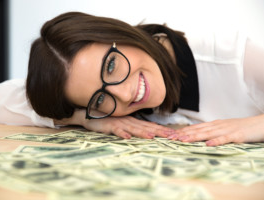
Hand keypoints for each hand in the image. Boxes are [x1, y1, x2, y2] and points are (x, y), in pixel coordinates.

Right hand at [55, 109, 175, 138]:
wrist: (90, 115)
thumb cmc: (107, 120)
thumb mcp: (123, 124)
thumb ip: (134, 127)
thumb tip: (149, 131)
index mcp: (133, 121)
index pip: (149, 126)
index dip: (161, 130)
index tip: (173, 134)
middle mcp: (128, 121)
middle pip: (145, 127)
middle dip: (158, 131)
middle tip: (171, 136)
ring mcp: (119, 123)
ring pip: (133, 128)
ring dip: (142, 133)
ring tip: (152, 137)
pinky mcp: (108, 125)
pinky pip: (116, 130)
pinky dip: (121, 133)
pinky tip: (127, 137)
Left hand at [168, 113, 263, 145]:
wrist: (261, 123)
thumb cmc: (241, 127)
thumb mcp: (223, 129)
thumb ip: (211, 132)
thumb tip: (198, 136)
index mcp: (213, 125)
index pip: (195, 128)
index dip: (182, 131)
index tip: (170, 135)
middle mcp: (217, 126)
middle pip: (197, 130)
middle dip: (183, 134)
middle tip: (170, 138)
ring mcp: (226, 130)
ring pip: (207, 134)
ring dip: (194, 137)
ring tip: (182, 140)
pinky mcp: (236, 135)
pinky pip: (224, 139)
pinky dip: (216, 141)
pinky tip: (208, 144)